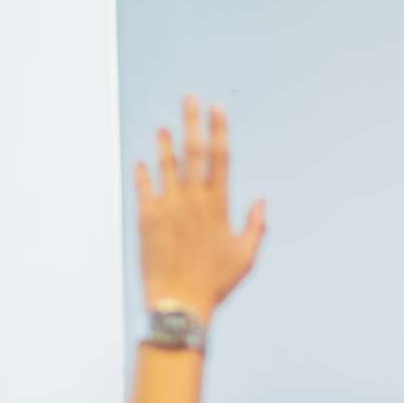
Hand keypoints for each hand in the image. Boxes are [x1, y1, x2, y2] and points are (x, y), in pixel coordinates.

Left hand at [135, 95, 267, 321]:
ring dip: (165, 144)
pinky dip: (143, 173)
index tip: (218, 109)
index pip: (221, 158)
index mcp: (218, 206)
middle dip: (193, 123)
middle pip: (193, 153)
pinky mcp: (146, 219)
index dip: (219, 131)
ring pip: (166, 166)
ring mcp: (167, 207)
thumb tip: (261, 200)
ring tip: (163, 128)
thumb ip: (256, 225)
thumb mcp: (246, 257)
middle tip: (190, 99)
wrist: (179, 303)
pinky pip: (144, 188)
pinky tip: (141, 162)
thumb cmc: (216, 283)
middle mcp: (193, 201)